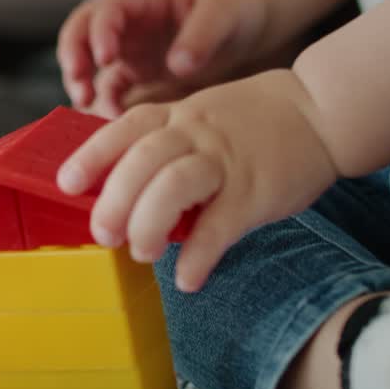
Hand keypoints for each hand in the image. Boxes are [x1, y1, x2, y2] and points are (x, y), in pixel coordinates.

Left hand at [56, 70, 337, 291]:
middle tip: (103, 235)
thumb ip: (167, 145)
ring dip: (149, 222)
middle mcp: (196, 132)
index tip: (67, 184)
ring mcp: (226, 160)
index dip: (92, 156)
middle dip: (114, 200)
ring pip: (175, 184)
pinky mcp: (256, 191)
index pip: (124, 130)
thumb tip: (124, 191)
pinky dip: (200, 254)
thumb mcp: (203, 117)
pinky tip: (187, 278)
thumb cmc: (255, 122)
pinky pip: (221, 223)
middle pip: (142, 160)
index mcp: (179, 115)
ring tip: (142, 253)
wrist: (322, 110)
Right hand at [80, 0, 269, 117]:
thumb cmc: (236, 3)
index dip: (99, 31)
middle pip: (81, 29)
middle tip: (80, 85)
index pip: (108, 7)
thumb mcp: (224, 10)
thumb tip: (178, 67)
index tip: (106, 59)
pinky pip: (111, 86)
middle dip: (73, 55)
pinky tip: (114, 118)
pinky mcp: (137, 70)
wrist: (249, 18)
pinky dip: (106, 101)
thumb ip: (201, 35)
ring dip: (81, 81)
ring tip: (89, 105)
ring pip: (88, 60)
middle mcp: (128, 18)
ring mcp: (129, 45)